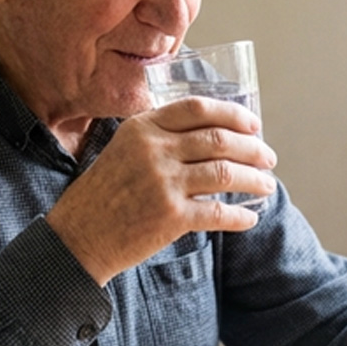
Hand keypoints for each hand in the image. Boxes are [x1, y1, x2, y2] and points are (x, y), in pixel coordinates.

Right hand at [46, 97, 276, 283]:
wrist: (78, 237)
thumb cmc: (102, 194)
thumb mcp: (122, 150)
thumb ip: (157, 136)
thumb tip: (209, 135)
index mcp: (142, 128)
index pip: (197, 108)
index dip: (232, 114)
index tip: (253, 124)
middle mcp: (154, 151)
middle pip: (219, 139)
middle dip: (252, 148)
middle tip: (268, 157)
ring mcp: (163, 184)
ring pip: (225, 173)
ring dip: (254, 179)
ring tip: (267, 185)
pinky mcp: (170, 217)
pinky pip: (218, 213)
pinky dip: (240, 216)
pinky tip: (250, 217)